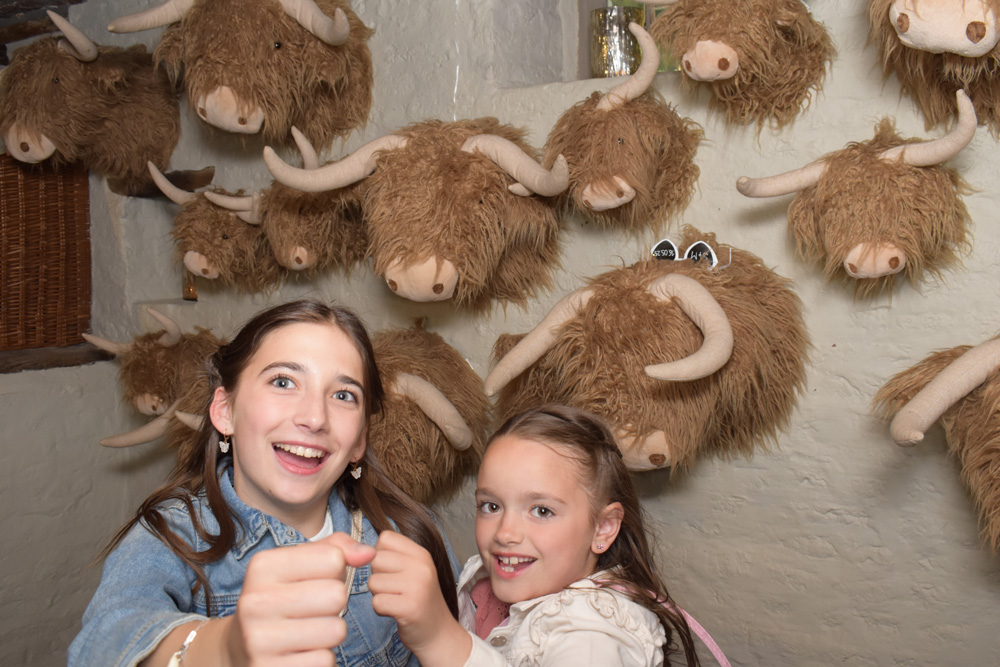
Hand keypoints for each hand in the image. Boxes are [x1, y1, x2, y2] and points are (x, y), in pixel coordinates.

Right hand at [228, 533, 375, 665]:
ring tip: (307, 632)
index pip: (333, 558)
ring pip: (336, 630)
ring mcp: (259, 640)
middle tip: (313, 611)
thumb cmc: (283, 599)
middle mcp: (256, 602)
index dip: (334, 572)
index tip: (313, 582)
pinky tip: (300, 653)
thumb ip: (337, 548)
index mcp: (263, 567)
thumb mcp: (300, 565)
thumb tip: (368, 553)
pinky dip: (321, 659)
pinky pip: (325, 661)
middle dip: (334, 605)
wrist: (240, 648)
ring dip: (330, 633)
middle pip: (337, 595)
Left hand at [368, 531, 469, 666]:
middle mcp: (422, 566)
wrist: (438, 632)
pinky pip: (376, 602)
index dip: (380, 553)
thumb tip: (362, 549)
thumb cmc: (418, 599)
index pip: (385, 538)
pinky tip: (395, 611)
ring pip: (373, 582)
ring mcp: (417, 586)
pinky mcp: (410, 608)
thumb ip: (393, 554)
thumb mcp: (414, 569)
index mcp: (421, 553)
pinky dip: (381, 609)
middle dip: (377, 576)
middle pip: (375, 559)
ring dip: (378, 594)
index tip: (392, 569)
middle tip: (394, 588)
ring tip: (396, 600)